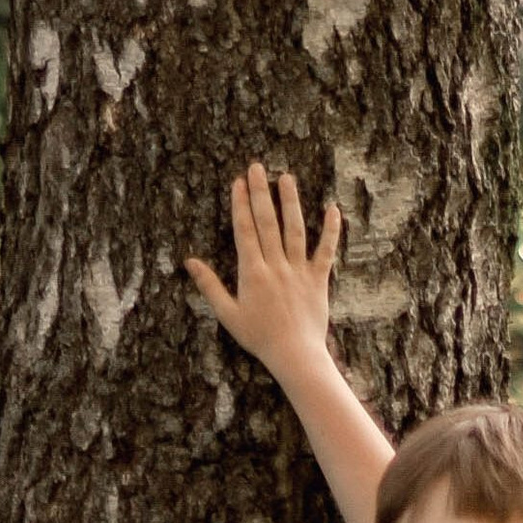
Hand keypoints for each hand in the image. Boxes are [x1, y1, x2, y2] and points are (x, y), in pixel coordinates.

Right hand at [184, 162, 341, 373]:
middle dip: (261, 193)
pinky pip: (326, 250)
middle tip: (257, 167)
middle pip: (267, 223)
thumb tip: (190, 262)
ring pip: (295, 230)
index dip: (241, 205)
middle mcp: (276, 266)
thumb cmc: (259, 338)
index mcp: (252, 273)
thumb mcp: (228, 314)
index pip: (245, 231)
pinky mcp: (318, 278)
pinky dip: (331, 230)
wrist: (294, 355)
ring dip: (290, 202)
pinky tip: (332, 208)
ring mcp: (298, 270)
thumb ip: (210, 286)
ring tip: (286, 177)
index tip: (239, 182)